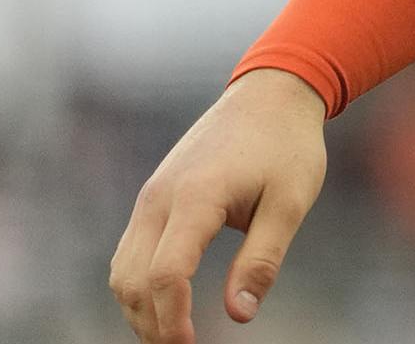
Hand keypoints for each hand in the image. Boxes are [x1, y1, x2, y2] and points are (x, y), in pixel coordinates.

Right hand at [108, 67, 327, 341]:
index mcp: (195, 197)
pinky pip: (130, 252)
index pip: (167, 273)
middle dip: (151, 324)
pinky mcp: (153, 197)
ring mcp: (150, 196)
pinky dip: (139, 285)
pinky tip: (164, 305)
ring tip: (172, 335)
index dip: (173, 319)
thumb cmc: (287, 147)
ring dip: (139, 308)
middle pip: (132, 279)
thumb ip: (263, 259)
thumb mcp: (291, 202)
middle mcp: (160, 197)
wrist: (270, 94)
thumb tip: (238, 315)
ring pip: (122, 269)